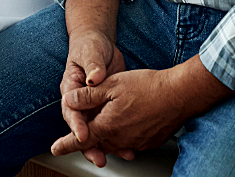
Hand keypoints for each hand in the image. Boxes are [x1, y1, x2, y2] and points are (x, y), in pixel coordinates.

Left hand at [51, 57, 234, 162]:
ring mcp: (136, 143)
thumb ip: (88, 95)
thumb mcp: (111, 84)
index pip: (80, 138)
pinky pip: (130, 142)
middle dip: (91, 137)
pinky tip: (130, 121)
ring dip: (109, 136)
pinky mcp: (149, 142)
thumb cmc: (148, 87)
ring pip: (115, 143)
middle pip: (99, 142)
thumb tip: (70, 100)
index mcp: (107, 125)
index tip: (55, 149)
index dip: (65, 144)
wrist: (179, 94)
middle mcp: (120, 139)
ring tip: (112, 121)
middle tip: (86, 131)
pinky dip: (125, 135)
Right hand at [59, 29, 131, 166]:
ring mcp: (93, 106)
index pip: (71, 109)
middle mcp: (80, 102)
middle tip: (98, 157)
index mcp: (71, 89)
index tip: (83, 135)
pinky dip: (117, 137)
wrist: (100, 45)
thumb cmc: (90, 46)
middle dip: (88, 145)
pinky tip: (128, 146)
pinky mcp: (107, 108)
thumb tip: (93, 78)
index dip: (76, 123)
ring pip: (96, 130)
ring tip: (117, 156)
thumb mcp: (90, 52)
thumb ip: (92, 65)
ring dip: (104, 146)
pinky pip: (109, 125)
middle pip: (82, 127)